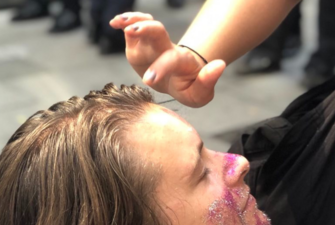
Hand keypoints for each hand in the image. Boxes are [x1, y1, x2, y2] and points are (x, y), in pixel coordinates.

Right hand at [110, 12, 225, 107]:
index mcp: (180, 62)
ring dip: (132, 21)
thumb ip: (208, 81)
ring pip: (145, 26)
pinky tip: (115, 23)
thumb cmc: (190, 88)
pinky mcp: (141, 46)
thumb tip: (220, 64)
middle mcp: (166, 49)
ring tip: (119, 22)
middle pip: (159, 32)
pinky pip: (133, 30)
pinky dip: (124, 23)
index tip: (148, 80)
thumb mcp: (201, 93)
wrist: (181, 80)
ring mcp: (153, 46)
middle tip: (131, 31)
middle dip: (147, 29)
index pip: (170, 60)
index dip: (160, 68)